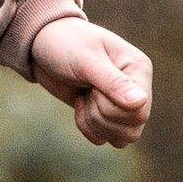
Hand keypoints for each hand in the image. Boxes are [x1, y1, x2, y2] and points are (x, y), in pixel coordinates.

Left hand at [29, 16, 151, 148]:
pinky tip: (80, 104)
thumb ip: (113, 82)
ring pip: (121, 138)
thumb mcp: (86, 60)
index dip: (111, 108)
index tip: (92, 87)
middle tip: (87, 91)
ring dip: (94, 122)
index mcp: (139, 69)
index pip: (139, 112)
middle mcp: (137, 88)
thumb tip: (140, 102)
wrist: (42, 44)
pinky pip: (106, 138)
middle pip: (131, 129)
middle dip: (100, 115)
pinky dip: (88, 127)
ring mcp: (122, 103)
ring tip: (83, 97)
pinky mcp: (106, 113)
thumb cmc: (65, 43)